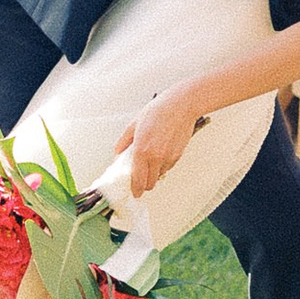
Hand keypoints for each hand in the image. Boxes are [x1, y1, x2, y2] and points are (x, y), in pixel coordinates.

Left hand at [124, 79, 204, 201]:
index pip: (137, 180)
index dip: (135, 190)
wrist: (181, 106)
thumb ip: (124, 141)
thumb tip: (118, 152)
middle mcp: (155, 157)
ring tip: (150, 160)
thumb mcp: (134, 124)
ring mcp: (168, 158)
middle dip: (144, 185)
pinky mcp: (178, 155)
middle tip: (140, 179)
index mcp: (142, 150)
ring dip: (154, 173)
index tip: (134, 192)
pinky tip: (160, 153)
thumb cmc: (158, 111)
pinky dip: (163, 166)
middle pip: (149, 184)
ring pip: (159, 176)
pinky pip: (168, 167)